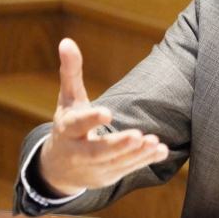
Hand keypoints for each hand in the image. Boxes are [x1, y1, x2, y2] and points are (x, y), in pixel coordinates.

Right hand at [38, 38, 168, 195]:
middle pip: (97, 151)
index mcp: (67, 130)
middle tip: (137, 135)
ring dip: (135, 154)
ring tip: (153, 141)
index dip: (92, 119)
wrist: (57, 168)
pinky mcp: (107, 176)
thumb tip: (67, 41)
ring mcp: (92, 168)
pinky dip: (144, 161)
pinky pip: (127, 170)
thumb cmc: (69, 124)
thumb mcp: (68, 100)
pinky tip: (161, 150)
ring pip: (115, 163)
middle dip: (117, 145)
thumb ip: (70, 72)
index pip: (78, 125)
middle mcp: (78, 152)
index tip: (108, 112)